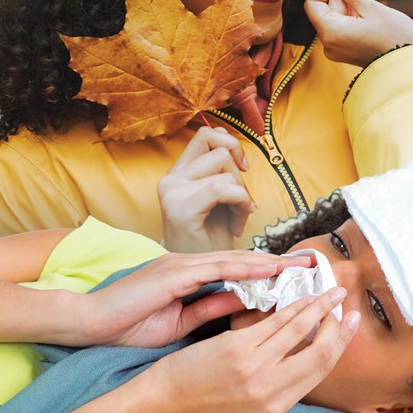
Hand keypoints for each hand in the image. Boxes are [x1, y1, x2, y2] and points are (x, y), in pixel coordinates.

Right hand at [81, 249, 312, 347]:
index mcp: (192, 272)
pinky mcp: (175, 271)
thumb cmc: (130, 323)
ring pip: (236, 259)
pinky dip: (245, 268)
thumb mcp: (181, 319)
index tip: (296, 276)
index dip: (268, 271)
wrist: (90, 322)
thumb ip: (211, 306)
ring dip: (269, 262)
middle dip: (278, 262)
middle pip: (244, 259)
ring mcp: (183, 262)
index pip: (239, 269)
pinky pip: (217, 267)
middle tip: (310, 263)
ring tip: (298, 264)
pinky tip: (267, 269)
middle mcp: (191, 261)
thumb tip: (242, 302)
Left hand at [150, 287, 360, 412]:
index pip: (320, 371)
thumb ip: (280, 378)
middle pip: (320, 353)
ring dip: (320, 308)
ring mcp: (255, 367)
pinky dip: (293, 306)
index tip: (350, 326)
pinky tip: (301, 296)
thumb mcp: (254, 400)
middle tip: (347, 307)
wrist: (170, 398)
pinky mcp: (239, 348)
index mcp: (278, 404)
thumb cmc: (209, 394)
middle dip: (338, 327)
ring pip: (300, 331)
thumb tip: (306, 349)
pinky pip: (276, 321)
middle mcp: (271, 389)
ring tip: (332, 293)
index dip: (340, 345)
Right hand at [159, 127, 253, 251]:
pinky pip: (223, 188)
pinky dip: (241, 203)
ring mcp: (172, 193)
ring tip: (236, 217)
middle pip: (220, 148)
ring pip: (225, 168)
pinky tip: (237, 224)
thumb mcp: (218, 197)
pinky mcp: (180, 209)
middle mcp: (170, 179)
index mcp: (178, 173)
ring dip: (242, 193)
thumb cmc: (210, 239)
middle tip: (240, 201)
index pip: (207, 134)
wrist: (198, 279)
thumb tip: (228, 136)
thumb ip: (219, 168)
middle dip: (240, 173)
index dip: (231, 143)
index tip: (242, 168)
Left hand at [305, 0, 412, 66]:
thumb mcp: (370, 9)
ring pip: (342, 12)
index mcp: (331, 33)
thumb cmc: (394, 38)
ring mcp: (342, 45)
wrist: (412, 65)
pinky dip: (356, 6)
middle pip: (330, 6)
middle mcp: (332, 42)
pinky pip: (350, 22)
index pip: (314, 4)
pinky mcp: (353, 46)